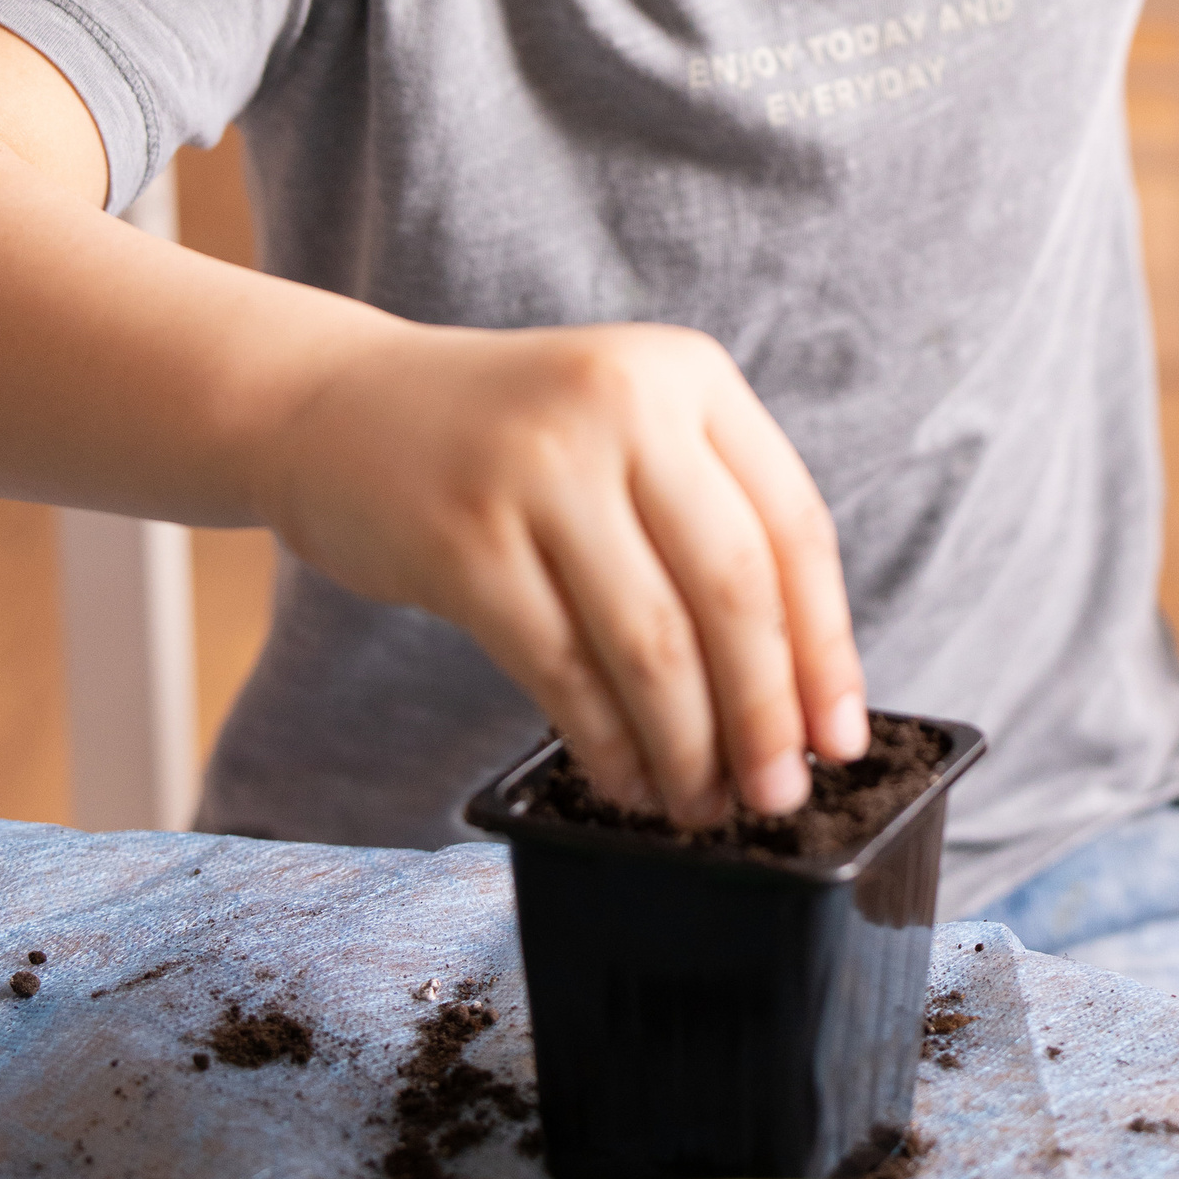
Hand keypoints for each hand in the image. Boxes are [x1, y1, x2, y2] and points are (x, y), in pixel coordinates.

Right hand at [264, 319, 867, 824]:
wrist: (337, 408)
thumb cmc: (506, 444)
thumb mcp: (623, 430)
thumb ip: (707, 521)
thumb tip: (799, 694)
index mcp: (686, 373)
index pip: (793, 526)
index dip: (826, 646)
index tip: (841, 738)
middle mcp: (621, 404)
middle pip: (734, 588)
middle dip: (766, 713)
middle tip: (779, 796)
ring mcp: (538, 467)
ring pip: (652, 641)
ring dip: (689, 746)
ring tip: (703, 805)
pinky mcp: (464, 538)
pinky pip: (561, 669)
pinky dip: (605, 742)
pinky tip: (624, 782)